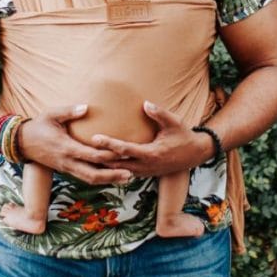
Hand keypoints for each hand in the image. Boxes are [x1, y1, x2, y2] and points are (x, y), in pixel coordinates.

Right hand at [20, 105, 132, 185]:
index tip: (123, 152)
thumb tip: (86, 107)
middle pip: (93, 174)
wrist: (21, 142)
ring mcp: (66, 168)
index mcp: (66, 147)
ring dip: (108, 180)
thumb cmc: (38, 125)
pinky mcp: (66, 170)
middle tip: (130, 174)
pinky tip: (111, 177)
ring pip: (89, 179)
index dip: (109, 156)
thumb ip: (68, 112)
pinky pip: (84, 178)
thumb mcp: (51, 114)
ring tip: (126, 177)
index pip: (92, 155)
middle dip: (112, 176)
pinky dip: (99, 179)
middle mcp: (67, 161)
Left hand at [92, 101, 212, 177]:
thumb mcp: (175, 122)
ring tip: (85, 158)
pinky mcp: (144, 173)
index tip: (95, 137)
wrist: (195, 154)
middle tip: (81, 150)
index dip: (109, 144)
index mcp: (152, 153)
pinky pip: (123, 172)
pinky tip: (98, 165)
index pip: (125, 149)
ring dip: (103, 165)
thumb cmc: (183, 135)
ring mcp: (145, 172)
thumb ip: (159, 113)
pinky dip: (111, 169)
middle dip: (99, 158)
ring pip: (118, 171)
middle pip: (117, 164)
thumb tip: (145, 103)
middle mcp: (146, 166)